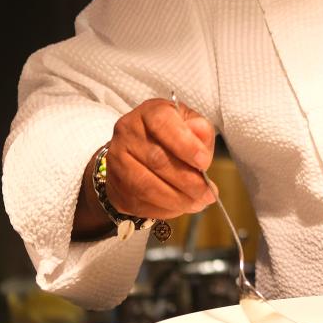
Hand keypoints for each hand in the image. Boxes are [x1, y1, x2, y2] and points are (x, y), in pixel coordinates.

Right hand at [105, 98, 216, 219]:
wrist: (140, 151)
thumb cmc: (173, 135)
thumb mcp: (191, 125)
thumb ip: (200, 130)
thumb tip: (201, 138)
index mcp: (149, 112)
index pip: (163, 124)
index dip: (185, 144)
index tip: (205, 162)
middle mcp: (127, 132)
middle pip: (156, 159)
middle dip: (187, 180)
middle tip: (208, 193)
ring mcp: (116, 159)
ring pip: (146, 185)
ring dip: (177, 199)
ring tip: (199, 203)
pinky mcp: (114, 184)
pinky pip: (139, 202)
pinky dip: (165, 209)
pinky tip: (181, 207)